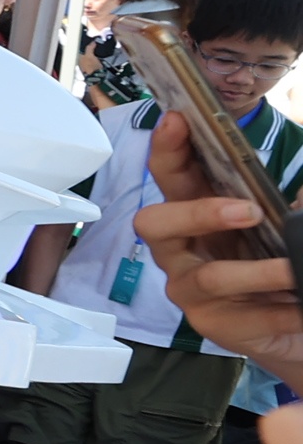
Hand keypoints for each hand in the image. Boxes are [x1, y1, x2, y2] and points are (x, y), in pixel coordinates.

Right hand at [140, 113, 302, 381]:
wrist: (293, 319)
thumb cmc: (277, 262)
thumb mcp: (283, 223)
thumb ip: (290, 202)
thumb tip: (300, 196)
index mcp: (195, 212)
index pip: (170, 175)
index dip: (167, 148)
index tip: (178, 121)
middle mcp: (181, 248)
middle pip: (155, 223)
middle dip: (196, 213)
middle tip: (248, 211)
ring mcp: (190, 287)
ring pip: (208, 276)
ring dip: (256, 272)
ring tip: (292, 270)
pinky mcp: (210, 323)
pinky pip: (242, 317)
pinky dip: (277, 311)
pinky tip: (299, 305)